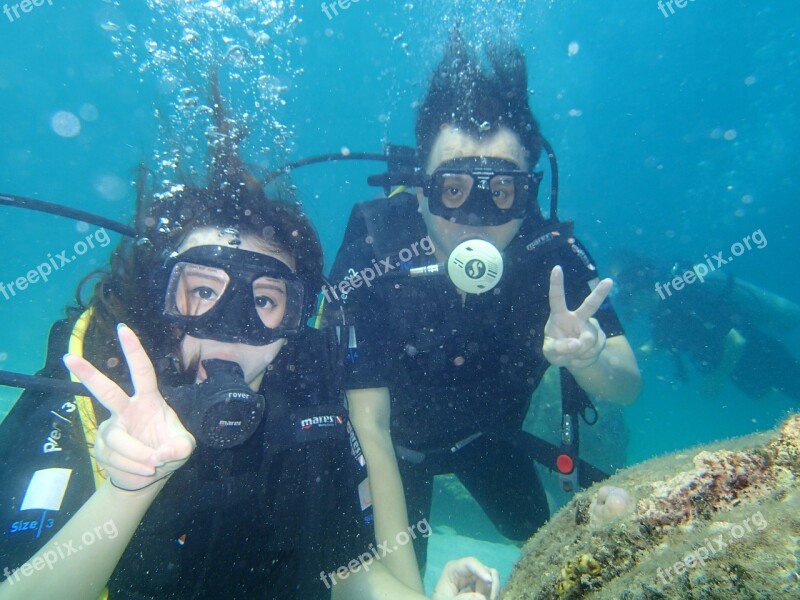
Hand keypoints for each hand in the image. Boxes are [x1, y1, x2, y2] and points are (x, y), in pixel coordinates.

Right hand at [63, 323, 195, 490]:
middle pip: (106, 391)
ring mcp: (111, 428)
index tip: (123, 329)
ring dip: (139, 456)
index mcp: (148, 400)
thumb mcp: (184, 448)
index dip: (134, 351)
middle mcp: (126, 410)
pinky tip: (143, 470)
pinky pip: (116, 459)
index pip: (142, 371)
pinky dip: (133, 468)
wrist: (149, 475)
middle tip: (69, 358)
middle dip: (88, 374)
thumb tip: (161, 454)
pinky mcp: (101, 448)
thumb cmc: (168, 450)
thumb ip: (180, 448)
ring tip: (153, 465)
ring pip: (118, 440)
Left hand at [432, 557, 498, 599]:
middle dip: (488, 584)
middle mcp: (465, 570)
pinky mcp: (479, 585)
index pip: (470, 563)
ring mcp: (473, 576)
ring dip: (492, 590)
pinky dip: (492, 593)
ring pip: (491, 577)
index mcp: (453, 569)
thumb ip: (464, 599)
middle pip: (484, 570)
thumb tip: (483, 598)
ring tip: (489, 599)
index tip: (489, 581)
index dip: (481, 570)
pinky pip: (491, 586)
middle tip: (488, 599)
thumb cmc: (443, 599)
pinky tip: (489, 599)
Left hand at [543, 266, 609, 368]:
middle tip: (609, 281)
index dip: (556, 284)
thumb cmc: (557, 350)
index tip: (557, 268)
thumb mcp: (550, 353)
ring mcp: (591, 327)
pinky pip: (595, 349)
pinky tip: (583, 355)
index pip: (557, 298)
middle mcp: (577, 317)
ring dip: (580, 352)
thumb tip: (577, 344)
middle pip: (589, 305)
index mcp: (560, 316)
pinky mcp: (601, 337)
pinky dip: (587, 357)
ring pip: (589, 340)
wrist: (574, 360)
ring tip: (574, 353)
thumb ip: (558, 348)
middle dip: (599, 294)